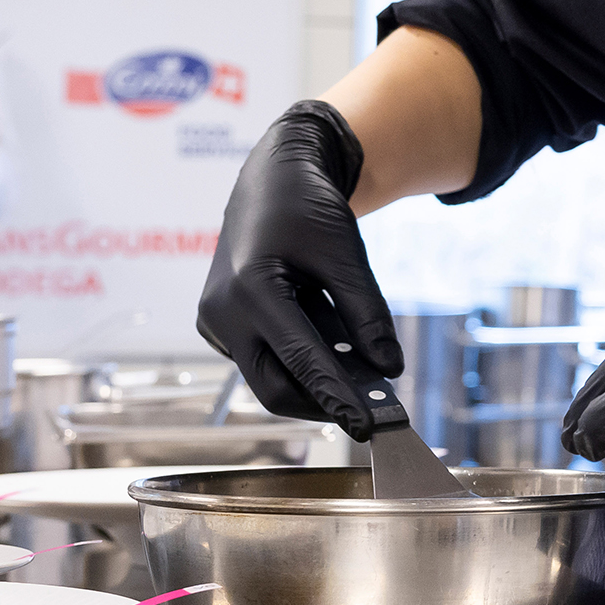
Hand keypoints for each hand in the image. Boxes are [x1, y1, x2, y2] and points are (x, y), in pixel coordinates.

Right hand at [196, 101, 400, 437]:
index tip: (370, 426)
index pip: (300, 361)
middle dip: (321, 403)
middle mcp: (222, 311)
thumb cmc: (307, 207)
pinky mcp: (221, 325)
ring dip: (311, 378)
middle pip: (272, 387)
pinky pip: (261, 358)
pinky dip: (297, 360)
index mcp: (249, 289)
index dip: (337, 398)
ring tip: (354, 364)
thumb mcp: (345, 254)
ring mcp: (216, 321)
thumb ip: (366, 313)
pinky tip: (326, 339)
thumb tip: (389, 368)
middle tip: (369, 408)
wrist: (271, 178)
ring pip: (267, 376)